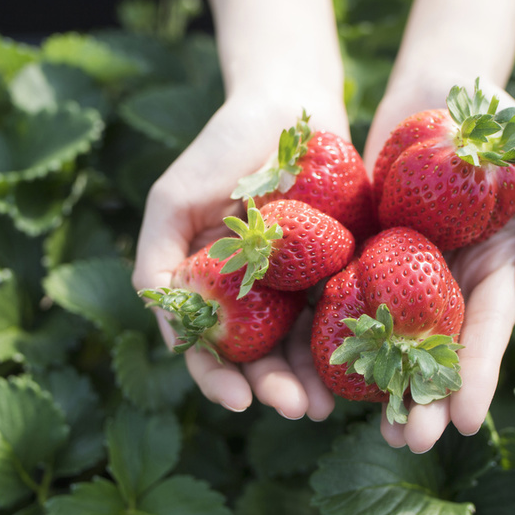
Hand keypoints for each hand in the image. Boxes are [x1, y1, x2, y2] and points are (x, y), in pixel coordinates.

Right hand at [132, 91, 348, 420]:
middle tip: (297, 409)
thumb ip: (155, 262)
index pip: (211, 347)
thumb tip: (169, 332)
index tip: (237, 401)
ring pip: (305, 346)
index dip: (219, 379)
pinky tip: (359, 365)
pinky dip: (349, 342)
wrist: (288, 106)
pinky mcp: (341, 267)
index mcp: (212, 288)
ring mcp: (299, 286)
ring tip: (328, 406)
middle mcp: (255, 296)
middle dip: (275, 389)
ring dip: (312, 380)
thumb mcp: (172, 201)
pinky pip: (345, 312)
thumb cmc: (221, 150)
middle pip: (261, 358)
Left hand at [364, 77, 514, 452]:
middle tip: (408, 443)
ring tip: (366, 427)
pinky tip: (321, 370)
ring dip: (379, 383)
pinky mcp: (360, 252)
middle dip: (426, 398)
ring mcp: (400, 270)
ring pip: (387, 337)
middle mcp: (446, 282)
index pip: (485, 333)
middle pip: (434, 350)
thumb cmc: (499, 123)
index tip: (466, 424)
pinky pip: (345, 295)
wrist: (435, 94)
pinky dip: (335, 332)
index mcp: (492, 271)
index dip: (477, 377)